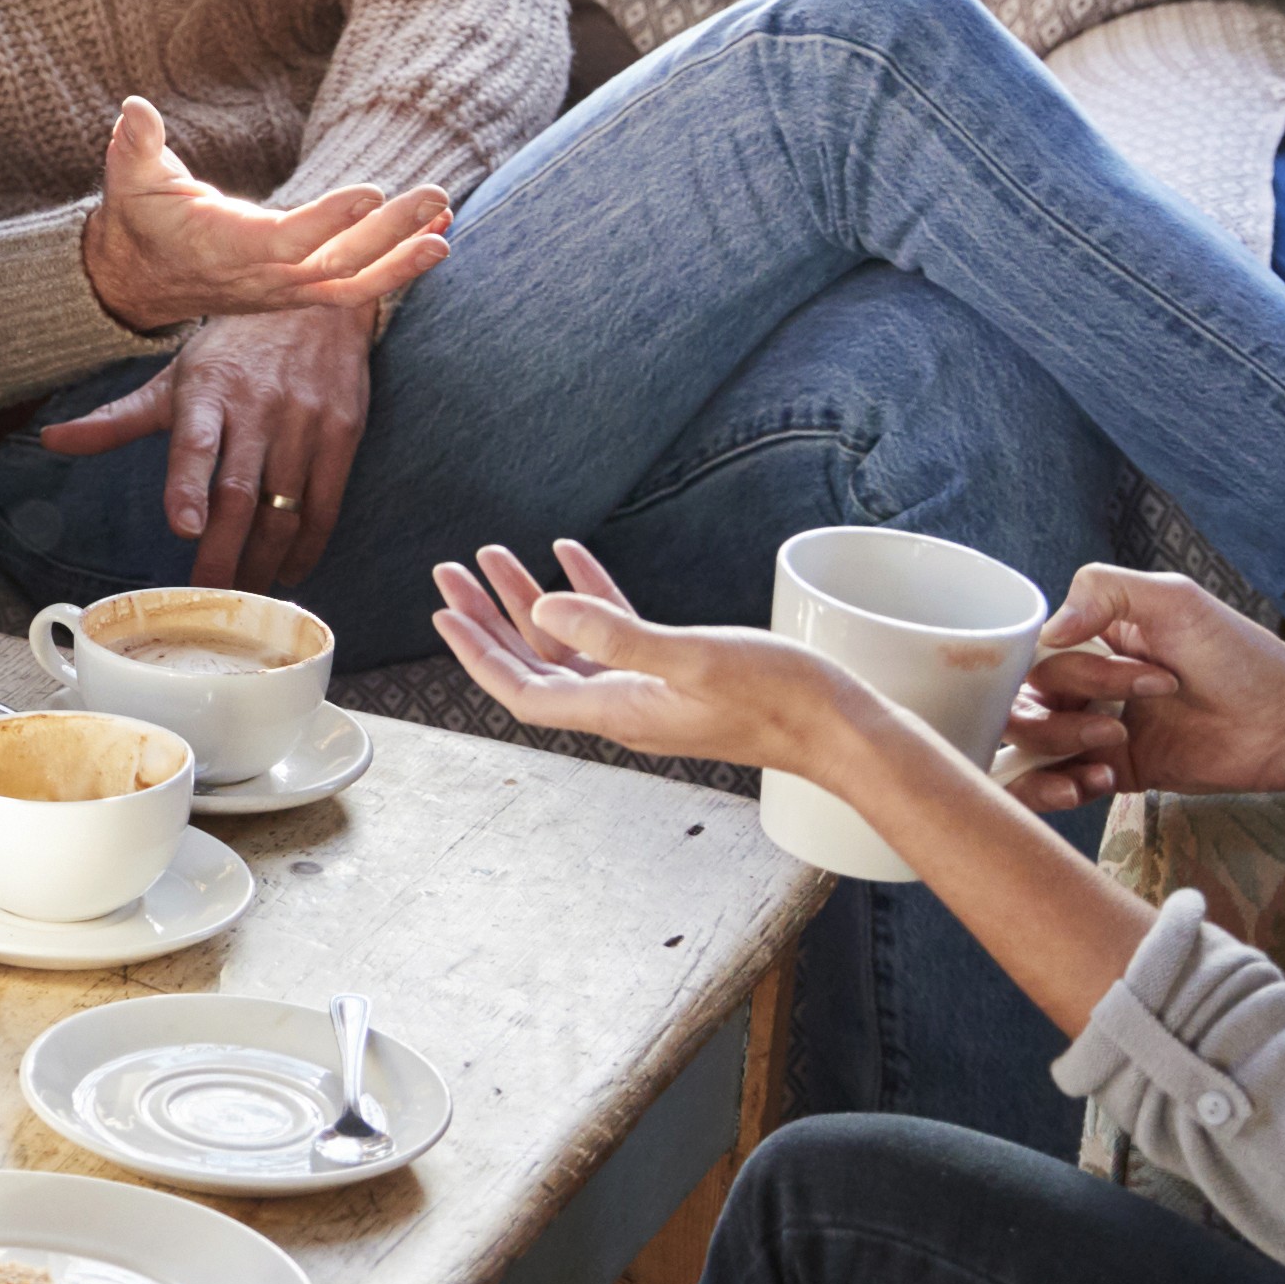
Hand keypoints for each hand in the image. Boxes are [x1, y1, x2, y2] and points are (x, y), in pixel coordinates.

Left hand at [36, 307, 373, 590]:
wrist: (313, 302)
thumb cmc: (233, 348)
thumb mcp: (172, 377)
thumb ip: (116, 419)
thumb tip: (51, 440)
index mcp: (208, 392)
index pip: (195, 443)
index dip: (188, 487)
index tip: (183, 528)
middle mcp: (258, 407)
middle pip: (240, 494)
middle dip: (224, 553)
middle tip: (209, 597)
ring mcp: (304, 421)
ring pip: (284, 508)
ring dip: (265, 561)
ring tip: (246, 596)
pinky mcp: (342, 432)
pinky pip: (326, 503)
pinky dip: (308, 545)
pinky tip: (290, 570)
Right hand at [76, 98, 452, 332]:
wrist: (139, 282)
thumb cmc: (140, 219)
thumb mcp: (129, 178)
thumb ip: (135, 144)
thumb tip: (133, 108)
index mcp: (223, 248)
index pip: (283, 241)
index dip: (327, 220)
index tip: (371, 192)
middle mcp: (260, 278)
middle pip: (335, 263)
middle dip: (389, 233)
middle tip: (435, 194)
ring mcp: (283, 291)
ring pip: (353, 284)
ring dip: (403, 256)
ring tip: (446, 223)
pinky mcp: (298, 291)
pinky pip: (354, 287)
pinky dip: (396, 266)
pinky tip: (434, 238)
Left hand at [423, 539, 870, 777]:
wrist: (841, 728)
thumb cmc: (778, 697)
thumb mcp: (694, 657)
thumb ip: (618, 636)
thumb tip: (549, 612)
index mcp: (616, 709)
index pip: (522, 689)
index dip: (478, 654)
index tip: (443, 612)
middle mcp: (622, 706)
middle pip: (533, 664)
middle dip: (487, 619)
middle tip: (449, 573)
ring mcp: (649, 691)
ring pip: (569, 645)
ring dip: (529, 601)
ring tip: (495, 556)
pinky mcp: (678, 674)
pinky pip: (615, 633)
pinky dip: (589, 595)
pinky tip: (572, 555)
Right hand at [1006, 564, 1284, 812]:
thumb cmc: (1239, 654)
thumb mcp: (1173, 599)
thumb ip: (1103, 591)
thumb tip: (1047, 631)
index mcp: (1091, 638)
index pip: (1028, 655)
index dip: (1054, 670)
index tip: (1102, 672)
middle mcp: (1086, 684)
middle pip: (1021, 703)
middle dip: (1059, 716)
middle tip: (1117, 720)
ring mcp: (1098, 730)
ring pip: (1029, 746)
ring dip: (1058, 749)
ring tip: (1111, 751)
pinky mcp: (1116, 771)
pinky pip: (1058, 783)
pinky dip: (1060, 787)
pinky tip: (1102, 778)